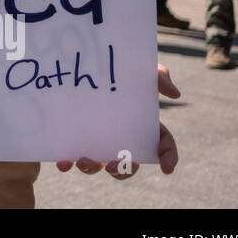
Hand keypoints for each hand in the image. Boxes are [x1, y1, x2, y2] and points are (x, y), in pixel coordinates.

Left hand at [54, 64, 179, 177]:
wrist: (82, 66)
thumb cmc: (119, 70)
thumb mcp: (140, 69)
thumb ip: (159, 77)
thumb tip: (175, 94)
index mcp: (141, 125)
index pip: (161, 145)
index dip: (168, 157)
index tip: (167, 168)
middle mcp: (120, 137)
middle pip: (128, 164)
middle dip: (123, 170)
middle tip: (112, 165)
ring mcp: (96, 140)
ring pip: (98, 164)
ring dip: (92, 168)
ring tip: (83, 161)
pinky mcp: (74, 138)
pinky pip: (70, 157)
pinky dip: (66, 164)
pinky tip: (62, 163)